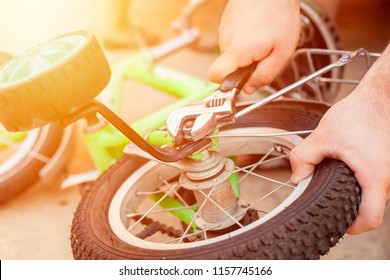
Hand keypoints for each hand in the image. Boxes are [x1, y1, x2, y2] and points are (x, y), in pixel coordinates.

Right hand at [207, 0, 300, 93]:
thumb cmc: (278, 13)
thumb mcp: (282, 52)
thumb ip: (265, 75)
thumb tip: (250, 88)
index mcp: (237, 52)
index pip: (215, 76)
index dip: (226, 83)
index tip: (239, 82)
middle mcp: (226, 41)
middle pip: (228, 66)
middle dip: (244, 66)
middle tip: (263, 55)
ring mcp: (224, 30)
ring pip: (232, 52)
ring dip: (246, 51)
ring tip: (263, 38)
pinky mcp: (227, 21)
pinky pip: (233, 39)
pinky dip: (244, 38)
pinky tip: (258, 28)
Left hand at [289, 51, 389, 233]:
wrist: (381, 96)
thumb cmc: (358, 113)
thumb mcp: (323, 136)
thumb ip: (304, 158)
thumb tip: (297, 179)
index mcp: (375, 175)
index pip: (371, 218)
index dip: (355, 227)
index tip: (341, 225)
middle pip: (373, 208)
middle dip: (353, 209)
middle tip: (333, 202)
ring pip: (376, 194)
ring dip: (359, 193)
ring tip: (339, 182)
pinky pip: (380, 181)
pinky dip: (365, 181)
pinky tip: (350, 172)